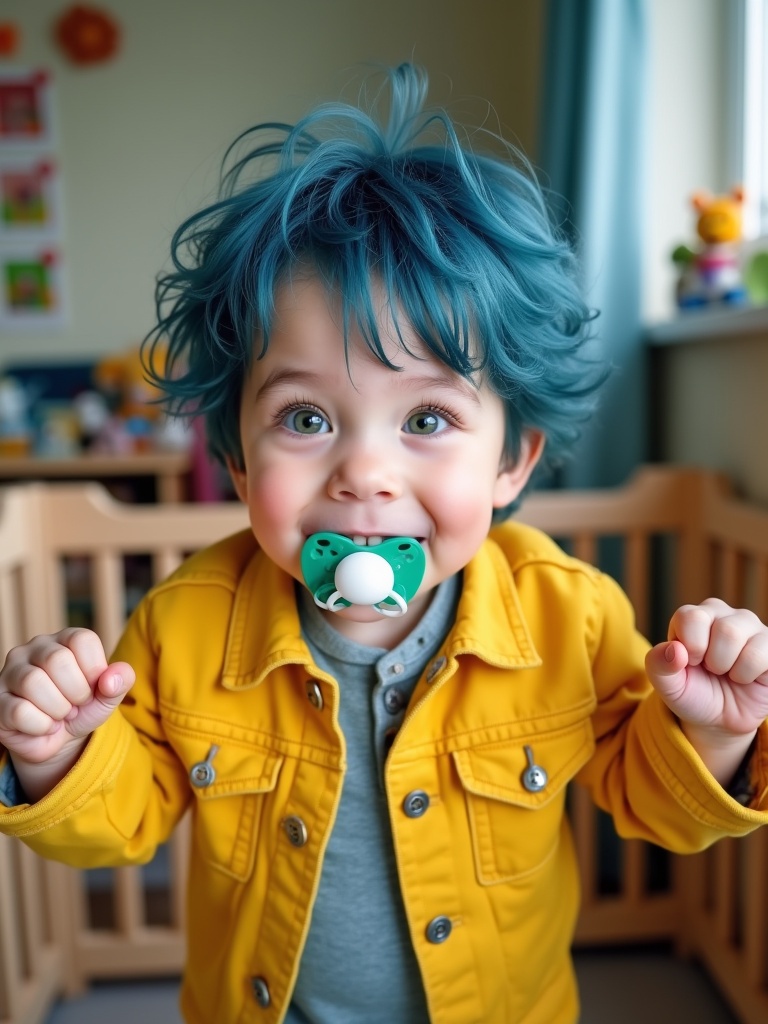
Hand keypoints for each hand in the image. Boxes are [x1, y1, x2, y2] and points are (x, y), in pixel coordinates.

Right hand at [0, 628, 134, 768]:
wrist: (58, 740)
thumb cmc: (82, 708)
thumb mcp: (108, 696)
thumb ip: (120, 681)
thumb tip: (115, 677)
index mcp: (65, 640)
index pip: (82, 640)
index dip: (94, 670)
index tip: (93, 688)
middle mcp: (34, 648)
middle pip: (58, 660)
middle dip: (76, 692)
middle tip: (75, 704)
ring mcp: (11, 671)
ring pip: (34, 682)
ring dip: (57, 709)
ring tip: (59, 714)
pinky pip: (19, 711)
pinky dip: (41, 726)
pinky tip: (43, 725)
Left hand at [645, 598, 767, 784]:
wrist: (720, 719)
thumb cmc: (693, 693)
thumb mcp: (668, 685)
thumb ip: (658, 665)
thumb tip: (675, 650)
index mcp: (693, 617)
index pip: (690, 616)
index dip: (690, 647)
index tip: (691, 662)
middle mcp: (722, 614)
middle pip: (722, 627)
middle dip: (713, 660)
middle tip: (712, 669)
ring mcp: (749, 626)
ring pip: (739, 635)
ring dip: (729, 667)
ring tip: (727, 672)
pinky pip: (761, 653)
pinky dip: (747, 674)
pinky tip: (743, 676)